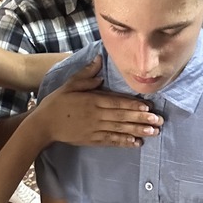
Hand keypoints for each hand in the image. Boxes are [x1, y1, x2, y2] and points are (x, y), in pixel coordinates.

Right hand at [38, 57, 163, 148]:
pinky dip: (124, 142)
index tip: (148, 106)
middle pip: (122, 117)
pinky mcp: (92, 140)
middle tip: (159, 120)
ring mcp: (94, 129)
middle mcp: (96, 116)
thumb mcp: (70, 84)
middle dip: (141, 119)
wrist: (44, 125)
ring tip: (153, 132)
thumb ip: (86, 74)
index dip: (133, 105)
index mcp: (92, 101)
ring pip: (120, 130)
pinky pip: (111, 141)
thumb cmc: (57, 102)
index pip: (116, 103)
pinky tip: (136, 142)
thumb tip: (99, 60)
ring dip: (137, 131)